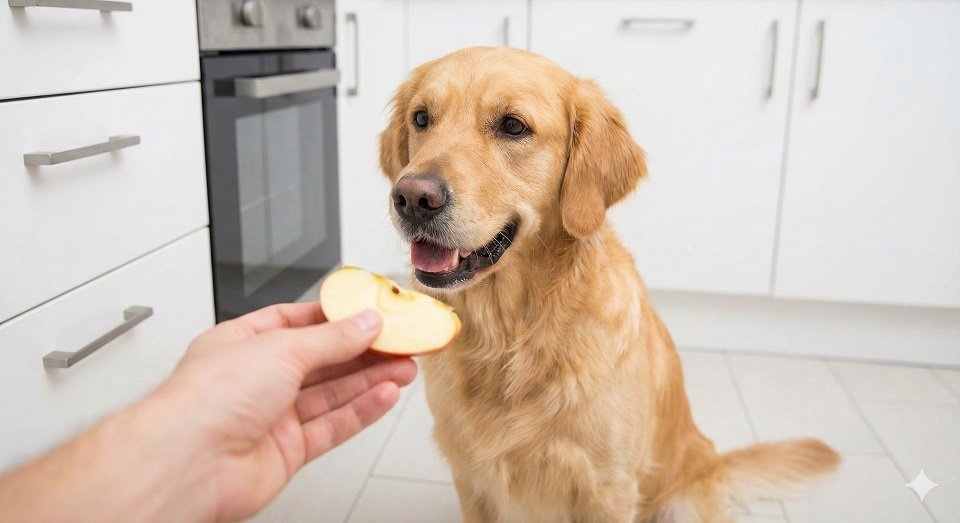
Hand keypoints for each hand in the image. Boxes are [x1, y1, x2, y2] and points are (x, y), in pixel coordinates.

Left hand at [151, 302, 416, 520]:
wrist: (188, 464)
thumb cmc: (206, 400)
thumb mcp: (280, 348)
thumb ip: (331, 339)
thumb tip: (364, 324)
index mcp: (241, 343)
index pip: (296, 322)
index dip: (335, 318)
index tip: (369, 313)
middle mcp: (255, 379)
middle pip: (320, 359)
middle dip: (362, 350)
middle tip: (399, 341)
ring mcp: (271, 416)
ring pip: (331, 393)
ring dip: (370, 379)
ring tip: (405, 365)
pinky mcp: (286, 450)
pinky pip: (333, 425)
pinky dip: (362, 410)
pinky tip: (385, 395)